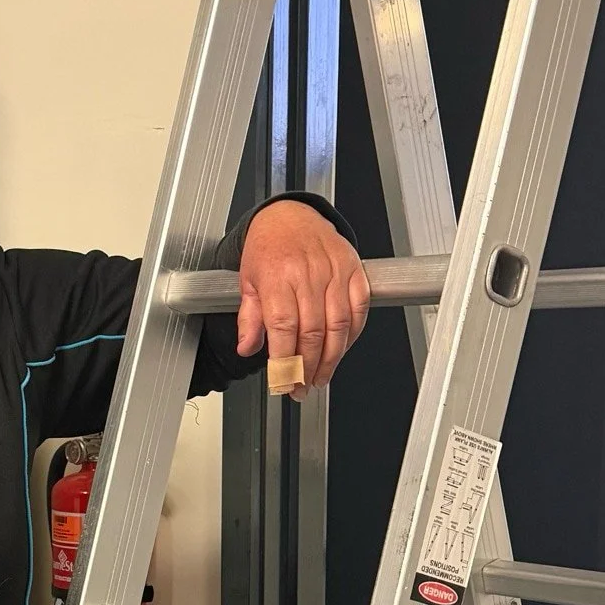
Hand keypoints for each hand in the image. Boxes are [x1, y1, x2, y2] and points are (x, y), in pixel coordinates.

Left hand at [235, 200, 369, 397]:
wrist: (290, 216)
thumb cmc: (268, 247)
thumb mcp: (247, 281)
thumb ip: (248, 318)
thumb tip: (246, 348)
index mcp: (278, 275)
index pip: (283, 327)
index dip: (284, 361)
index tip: (281, 382)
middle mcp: (308, 273)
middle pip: (312, 332)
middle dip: (307, 368)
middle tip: (300, 387)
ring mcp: (334, 272)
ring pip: (338, 326)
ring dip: (330, 359)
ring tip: (319, 378)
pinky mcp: (353, 271)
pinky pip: (358, 310)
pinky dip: (352, 336)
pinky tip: (340, 351)